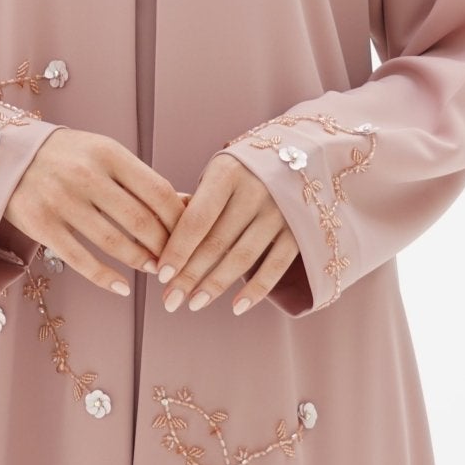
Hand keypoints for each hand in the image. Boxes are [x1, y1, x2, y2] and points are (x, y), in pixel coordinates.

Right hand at [3, 127, 187, 297]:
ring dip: (140, 262)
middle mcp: (85, 175)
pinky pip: (80, 260)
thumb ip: (141, 179)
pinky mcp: (41, 225)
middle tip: (174, 261)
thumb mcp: (104, 154)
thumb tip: (189, 205)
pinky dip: (106, 278)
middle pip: (140, 221)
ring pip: (114, 242)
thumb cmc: (69, 156)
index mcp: (108, 153)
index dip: (180, 220)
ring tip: (153, 269)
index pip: (159, 192)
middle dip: (164, 247)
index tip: (190, 236)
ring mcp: (61, 200)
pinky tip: (122, 287)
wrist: (8, 154)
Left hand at [153, 151, 301, 315]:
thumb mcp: (218, 174)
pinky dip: (256, 290)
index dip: (178, 249)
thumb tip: (159, 240)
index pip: (197, 219)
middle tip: (170, 299)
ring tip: (194, 304)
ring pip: (242, 258)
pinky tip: (236, 308)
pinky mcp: (301, 231)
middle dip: (190, 275)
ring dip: (215, 285)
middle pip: (216, 242)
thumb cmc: (244, 172)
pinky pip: (275, 267)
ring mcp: (281, 212)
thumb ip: (194, 203)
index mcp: (228, 173)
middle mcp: (256, 191)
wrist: (305, 156)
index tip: (161, 275)